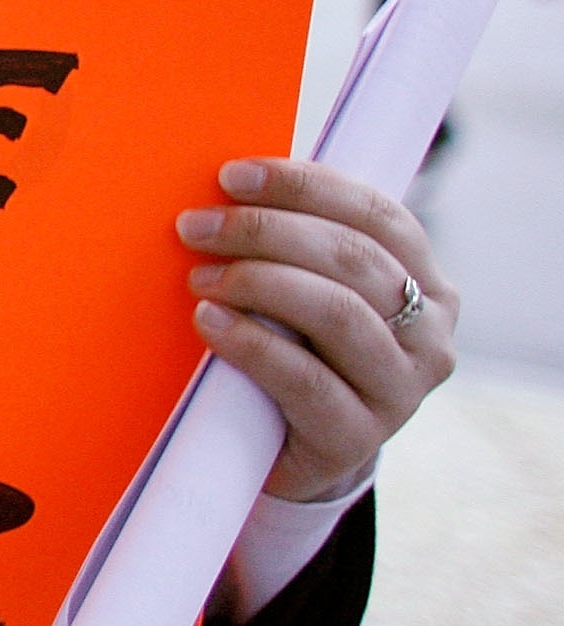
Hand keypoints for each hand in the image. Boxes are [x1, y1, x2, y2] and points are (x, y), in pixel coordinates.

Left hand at [176, 158, 457, 501]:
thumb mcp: (310, 293)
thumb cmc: (296, 349)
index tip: (232, 175)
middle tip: (195, 226)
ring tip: (200, 276)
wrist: (293, 450)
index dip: (304, 187)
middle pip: (352, 259)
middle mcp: (430, 334)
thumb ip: (298, 246)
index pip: (375, 214)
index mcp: (426, 283)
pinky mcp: (358, 437)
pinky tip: (207, 321)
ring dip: (258, 282)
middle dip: (266, 231)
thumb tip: (229, 183)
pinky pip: (305, 379)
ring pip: (336, 314)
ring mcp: (401, 390)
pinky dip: (250, 342)